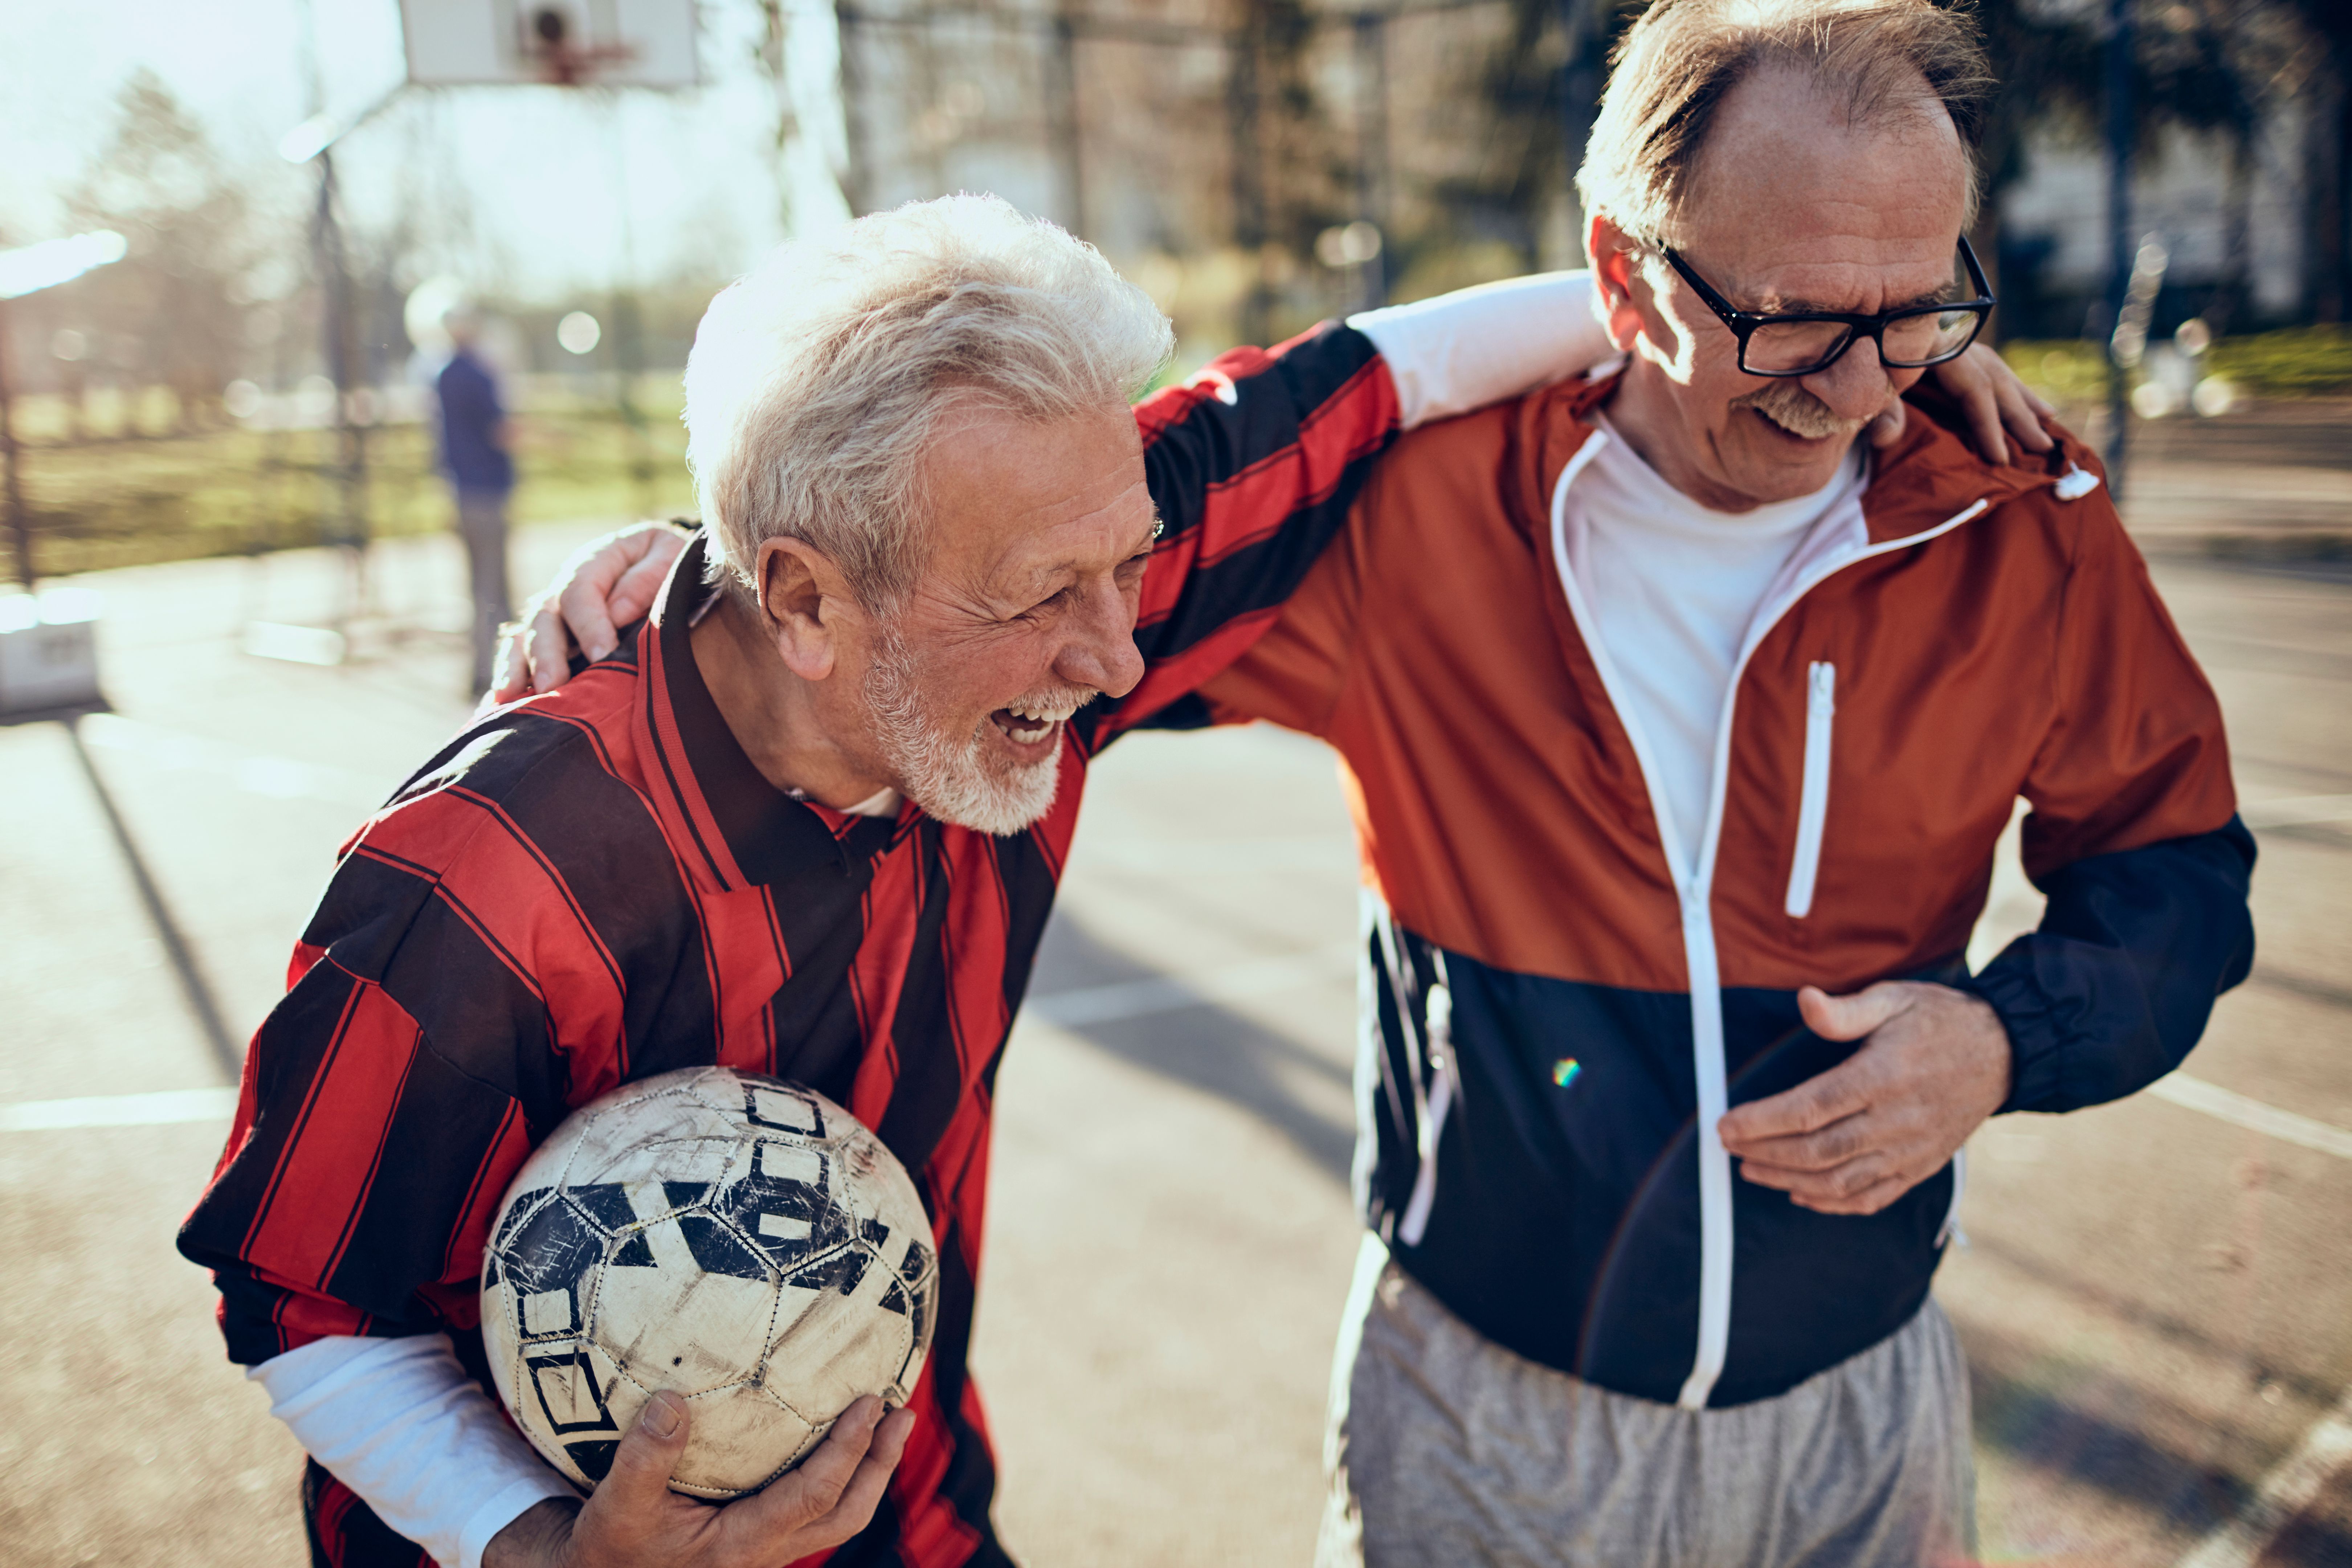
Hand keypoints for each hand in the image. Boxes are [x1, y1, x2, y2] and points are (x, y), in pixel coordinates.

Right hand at [485, 1391, 913, 1567]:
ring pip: (838, 1516)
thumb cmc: (610, 1547)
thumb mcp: (617, 1506)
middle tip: (901, 1412)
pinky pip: (816, 1509)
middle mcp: (767, 1551)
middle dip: (880, 1464)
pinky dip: (839, 1475)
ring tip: (891, 1423)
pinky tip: (840, 1441)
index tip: (871, 1403)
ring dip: (869, 1470)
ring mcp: (769, 1549)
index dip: (847, 1450)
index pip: (814, 1496)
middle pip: (846, 1512)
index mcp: (742, 1544)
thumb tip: (672, 1399)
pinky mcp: (762, 1540)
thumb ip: (644, 1457)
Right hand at [487, 523, 688, 705]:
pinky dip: (512, 677)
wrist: (669, 567)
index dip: (589, 624)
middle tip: (552, 685)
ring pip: (526, 638)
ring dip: (519, 668)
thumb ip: (646, 579)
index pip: (580, 592)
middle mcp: (567, 588)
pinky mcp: (553, 640)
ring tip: (513, 698)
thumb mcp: (669, 557)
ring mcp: (556, 615)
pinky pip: (522, 655)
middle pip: (545, 618)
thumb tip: (616, 612)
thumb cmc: (672, 564)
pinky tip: (500, 704)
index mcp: (596, 562)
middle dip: (546, 654)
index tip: (603, 655)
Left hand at [1717, 982, 2011, 1216]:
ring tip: (1752, 1171)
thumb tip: (1805, 1001)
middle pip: (1818, 1151)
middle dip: (1766, 1153)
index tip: (1725, 1126)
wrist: (2003, 1053)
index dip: (1761, 1121)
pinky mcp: (1921, 1166)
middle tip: (1729, 1149)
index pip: (1809, 1109)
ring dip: (1789, 1181)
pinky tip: (1802, 1195)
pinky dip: (1833, 1203)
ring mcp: (1911, 1150)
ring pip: (1840, 1181)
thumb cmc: (1940, 1021)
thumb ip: (1845, 1010)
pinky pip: (1873, 1197)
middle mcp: (1896, 1121)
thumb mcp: (1894, 999)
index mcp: (1882, 1078)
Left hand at [1865, 343, 2056, 467]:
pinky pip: (1995, 373)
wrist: (1849, 340)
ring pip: (2000, 375)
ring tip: (2048, 425)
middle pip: (1994, 381)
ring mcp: (1959, 347)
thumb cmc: (1854, 370)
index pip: (1972, 388)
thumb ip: (1878, 412)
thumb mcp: (1864, 392)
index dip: (1987, 424)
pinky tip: (2042, 409)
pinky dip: (2017, 392)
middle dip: (2019, 417)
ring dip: (2025, 402)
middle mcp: (1953, 344)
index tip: (1999, 458)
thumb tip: (1886, 437)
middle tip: (2041, 449)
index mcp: (1932, 348)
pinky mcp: (1960, 354)